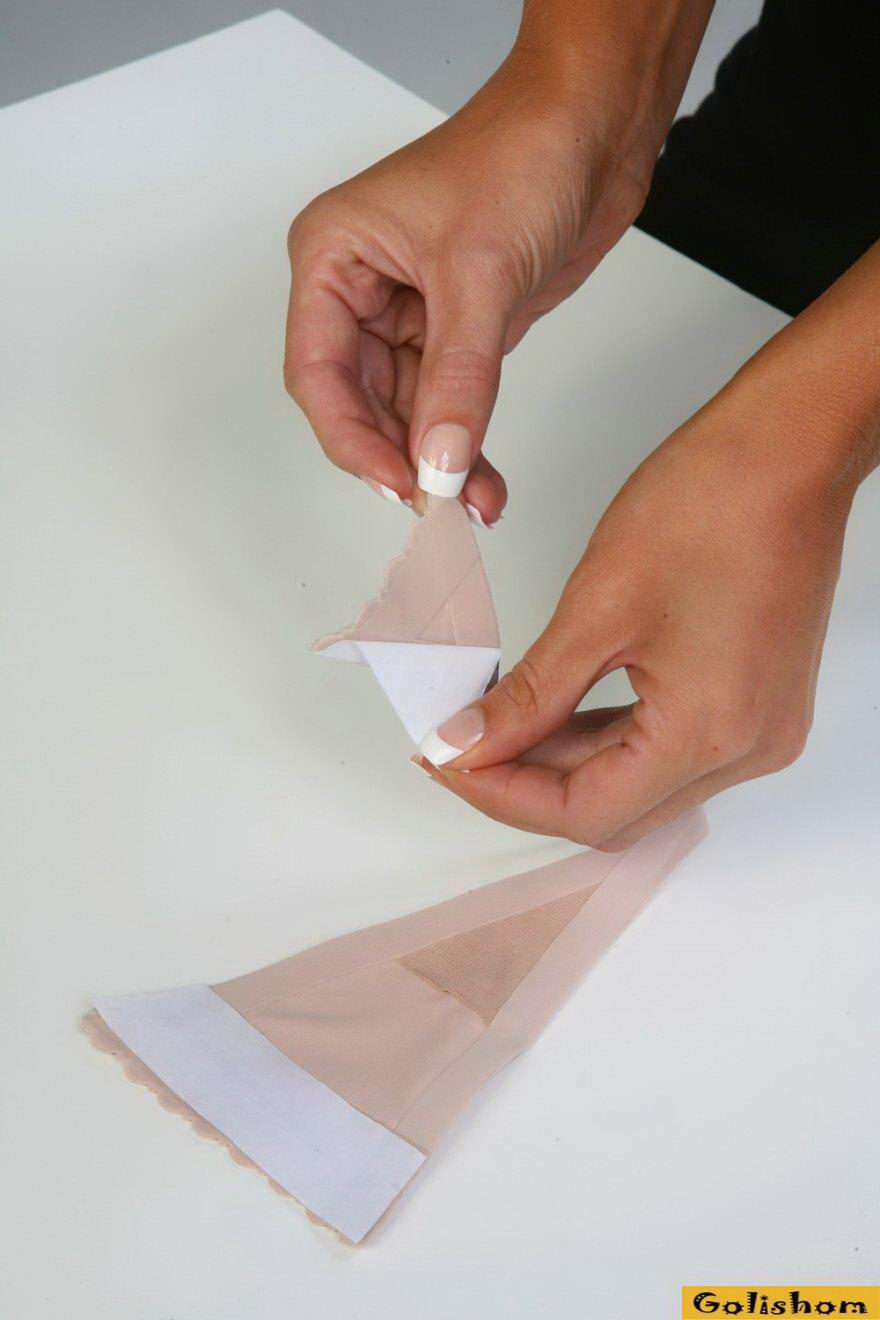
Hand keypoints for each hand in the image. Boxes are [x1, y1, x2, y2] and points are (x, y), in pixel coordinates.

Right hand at [283, 44, 652, 523]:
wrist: (594, 125)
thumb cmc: (520, 152)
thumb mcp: (481, 276)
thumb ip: (458, 382)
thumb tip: (438, 465)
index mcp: (332, 257)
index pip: (317, 373)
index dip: (352, 439)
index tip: (398, 484)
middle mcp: (360, 289)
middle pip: (358, 402)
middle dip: (400, 457)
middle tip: (440, 505)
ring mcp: (409, 311)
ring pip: (406, 411)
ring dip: (439, 460)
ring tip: (474, 505)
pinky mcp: (456, 328)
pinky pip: (449, 402)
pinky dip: (467, 442)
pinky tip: (484, 481)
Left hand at [416, 357, 861, 848]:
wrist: (788, 449)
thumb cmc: (710, 506)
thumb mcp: (595, 609)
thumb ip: (529, 697)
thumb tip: (466, 743)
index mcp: (710, 734)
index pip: (587, 813)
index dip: (502, 794)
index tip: (445, 758)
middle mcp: (747, 751)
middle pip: (615, 810)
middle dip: (527, 784)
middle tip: (458, 745)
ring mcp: (760, 732)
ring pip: (640, 784)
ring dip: (564, 763)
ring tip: (493, 727)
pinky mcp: (757, 706)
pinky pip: (670, 750)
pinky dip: (607, 739)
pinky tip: (554, 712)